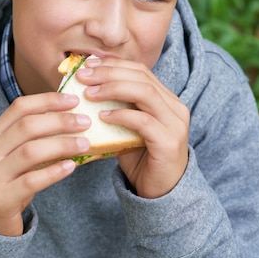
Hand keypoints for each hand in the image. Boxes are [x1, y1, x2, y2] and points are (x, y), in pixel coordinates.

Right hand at [0, 93, 90, 235]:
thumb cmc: (6, 181)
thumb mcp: (10, 154)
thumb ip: (30, 137)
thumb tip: (71, 116)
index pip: (19, 108)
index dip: (48, 100)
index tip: (74, 100)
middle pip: (26, 127)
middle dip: (60, 121)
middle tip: (85, 122)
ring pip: (30, 152)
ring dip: (62, 145)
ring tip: (84, 143)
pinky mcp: (1, 199)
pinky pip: (32, 181)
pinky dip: (54, 172)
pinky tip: (71, 166)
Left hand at [76, 58, 189, 198]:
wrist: (160, 193)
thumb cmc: (141, 159)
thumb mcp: (126, 128)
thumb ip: (116, 108)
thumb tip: (84, 90)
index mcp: (166, 99)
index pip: (140, 70)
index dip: (114, 64)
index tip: (88, 64)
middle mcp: (175, 107)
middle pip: (142, 77)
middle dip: (109, 72)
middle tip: (83, 76)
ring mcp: (175, 123)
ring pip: (144, 92)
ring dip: (113, 88)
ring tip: (89, 93)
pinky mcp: (169, 141)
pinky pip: (143, 121)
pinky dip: (121, 114)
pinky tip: (102, 116)